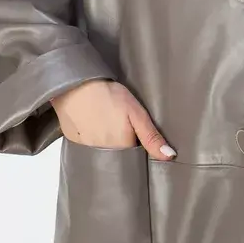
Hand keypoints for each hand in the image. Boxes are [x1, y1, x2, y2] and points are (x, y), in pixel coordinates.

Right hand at [50, 80, 175, 159]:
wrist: (75, 86)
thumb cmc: (108, 96)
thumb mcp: (136, 113)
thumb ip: (151, 136)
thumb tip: (169, 156)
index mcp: (122, 148)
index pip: (136, 156)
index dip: (139, 145)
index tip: (136, 133)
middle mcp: (104, 155)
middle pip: (120, 156)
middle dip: (123, 144)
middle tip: (120, 124)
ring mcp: (87, 151)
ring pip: (104, 153)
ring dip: (107, 142)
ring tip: (107, 122)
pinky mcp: (74, 144)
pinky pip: (88, 148)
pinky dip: (92, 140)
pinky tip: (93, 124)